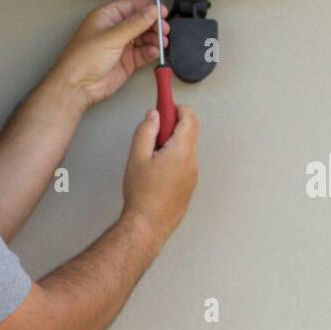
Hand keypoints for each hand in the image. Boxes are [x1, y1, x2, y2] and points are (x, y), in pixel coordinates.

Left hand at [50, 0, 168, 110]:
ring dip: (154, 38)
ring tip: (161, 41)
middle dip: (154, 24)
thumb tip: (150, 11)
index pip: (131, 6)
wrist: (77, 87)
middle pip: (141, 21)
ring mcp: (121, 46)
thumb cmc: (82, 60)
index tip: (161, 10)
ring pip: (144, 37)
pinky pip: (143, 53)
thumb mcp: (110, 37)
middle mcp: (114, 30)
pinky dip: (151, 52)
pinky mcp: (126, 61)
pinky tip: (154, 51)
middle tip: (163, 28)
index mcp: (106, 17)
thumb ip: (134, 24)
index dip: (147, 7)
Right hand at [121, 104, 199, 246]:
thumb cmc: (142, 194)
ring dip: (172, 144)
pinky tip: (156, 172)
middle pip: (189, 132)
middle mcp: (192, 162)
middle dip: (172, 126)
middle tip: (153, 133)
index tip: (166, 104)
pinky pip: (185, 165)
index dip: (177, 108)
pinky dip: (174, 159)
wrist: (147, 225)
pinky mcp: (189, 187)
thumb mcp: (137, 157)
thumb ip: (146, 130)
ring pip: (186, 149)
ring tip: (151, 157)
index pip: (189, 118)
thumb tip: (153, 116)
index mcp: (182, 151)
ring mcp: (193, 176)